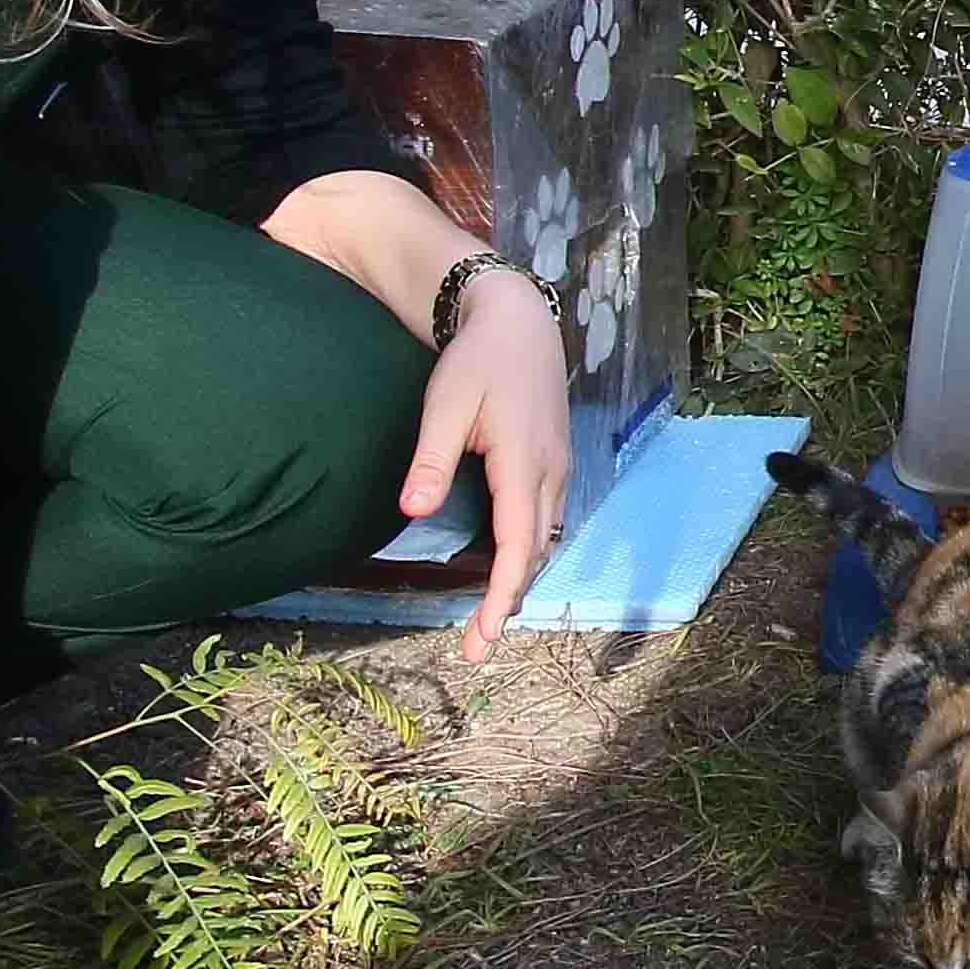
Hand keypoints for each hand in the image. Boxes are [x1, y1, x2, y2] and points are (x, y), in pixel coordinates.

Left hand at [409, 266, 572, 659]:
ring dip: (518, 580)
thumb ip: (430, 461)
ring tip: (487, 620)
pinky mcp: (554, 461)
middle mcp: (551, 472)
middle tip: (474, 648)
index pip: (516, 546)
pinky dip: (526, 552)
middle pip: (533, 553)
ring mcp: (558, 467)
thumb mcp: (445, 406)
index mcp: (524, 464)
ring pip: (543, 540)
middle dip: (507, 603)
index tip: (484, 636)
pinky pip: (545, 520)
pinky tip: (506, 566)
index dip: (502, 595)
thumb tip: (411, 512)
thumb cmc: (477, 360)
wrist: (518, 319)